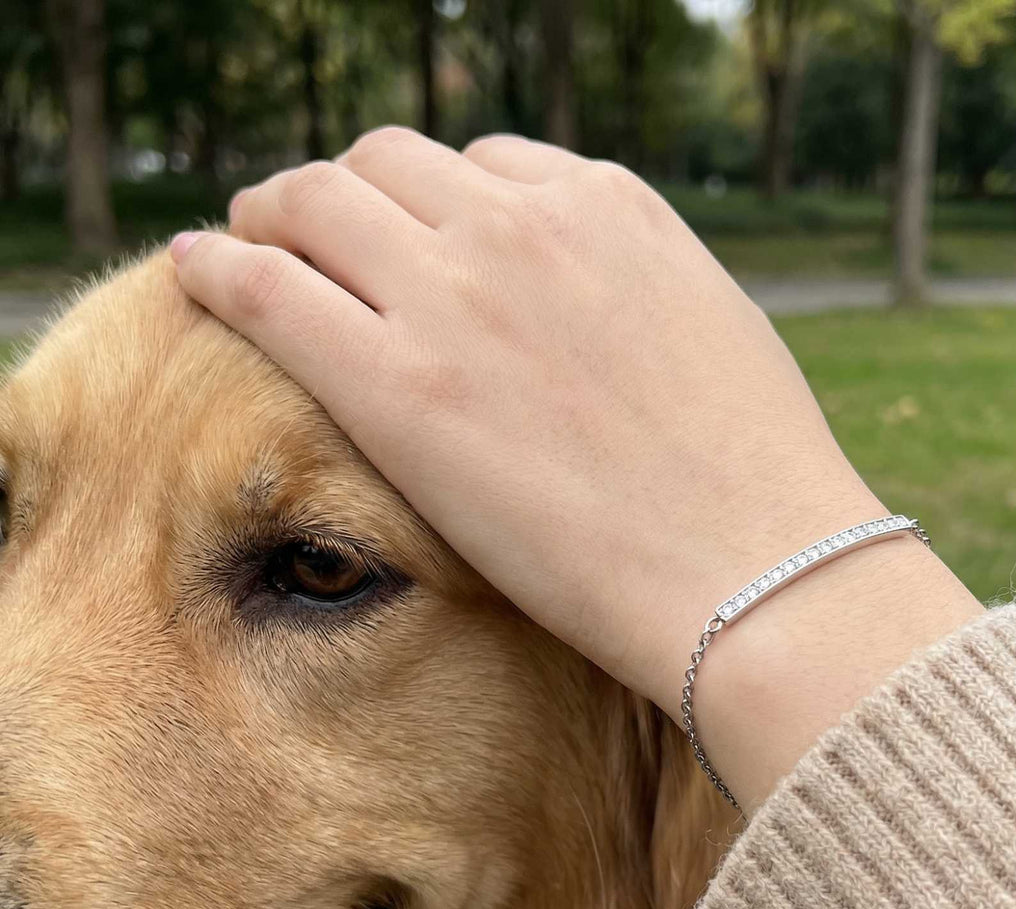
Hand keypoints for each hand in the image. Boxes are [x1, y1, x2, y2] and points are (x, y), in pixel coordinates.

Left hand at [171, 128, 980, 808]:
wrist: (758, 573)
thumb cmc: (756, 481)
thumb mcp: (712, 333)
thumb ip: (634, 290)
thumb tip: (596, 306)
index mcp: (607, 207)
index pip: (480, 166)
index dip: (431, 206)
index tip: (410, 247)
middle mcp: (524, 224)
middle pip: (385, 166)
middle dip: (345, 198)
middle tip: (313, 241)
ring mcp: (455, 295)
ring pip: (315, 201)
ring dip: (276, 217)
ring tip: (251, 251)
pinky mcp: (397, 383)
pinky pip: (264, 284)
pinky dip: (219, 267)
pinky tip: (195, 272)